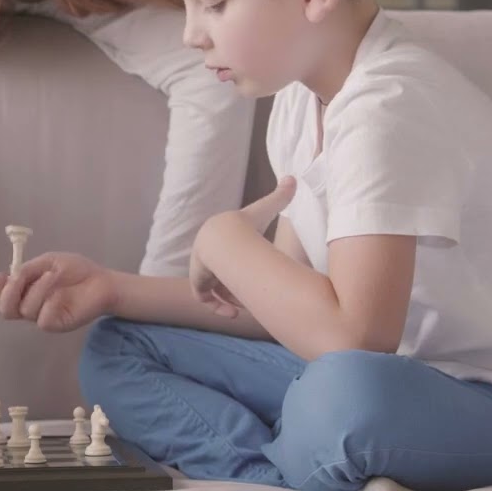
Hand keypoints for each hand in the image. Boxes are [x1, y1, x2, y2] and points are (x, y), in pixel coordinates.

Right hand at [0, 252, 117, 332]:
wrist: (102, 281)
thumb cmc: (77, 270)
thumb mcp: (50, 262)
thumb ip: (30, 269)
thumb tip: (12, 275)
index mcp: (27, 290)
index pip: (3, 296)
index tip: (2, 275)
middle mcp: (32, 305)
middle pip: (6, 310)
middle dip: (7, 294)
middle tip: (19, 278)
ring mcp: (44, 316)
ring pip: (25, 310)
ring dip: (36, 290)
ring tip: (51, 276)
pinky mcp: (57, 324)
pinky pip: (43, 319)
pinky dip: (48, 304)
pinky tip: (59, 294)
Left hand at [192, 176, 296, 317]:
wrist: (225, 237)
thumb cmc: (246, 223)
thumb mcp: (264, 210)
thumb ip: (279, 197)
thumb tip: (294, 177)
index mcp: (221, 239)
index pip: (229, 255)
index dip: (241, 268)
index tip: (256, 279)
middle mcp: (209, 254)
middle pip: (223, 275)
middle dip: (237, 288)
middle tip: (252, 299)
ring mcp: (201, 268)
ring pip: (215, 289)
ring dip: (230, 301)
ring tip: (244, 309)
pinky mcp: (197, 281)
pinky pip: (205, 299)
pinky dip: (219, 308)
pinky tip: (234, 314)